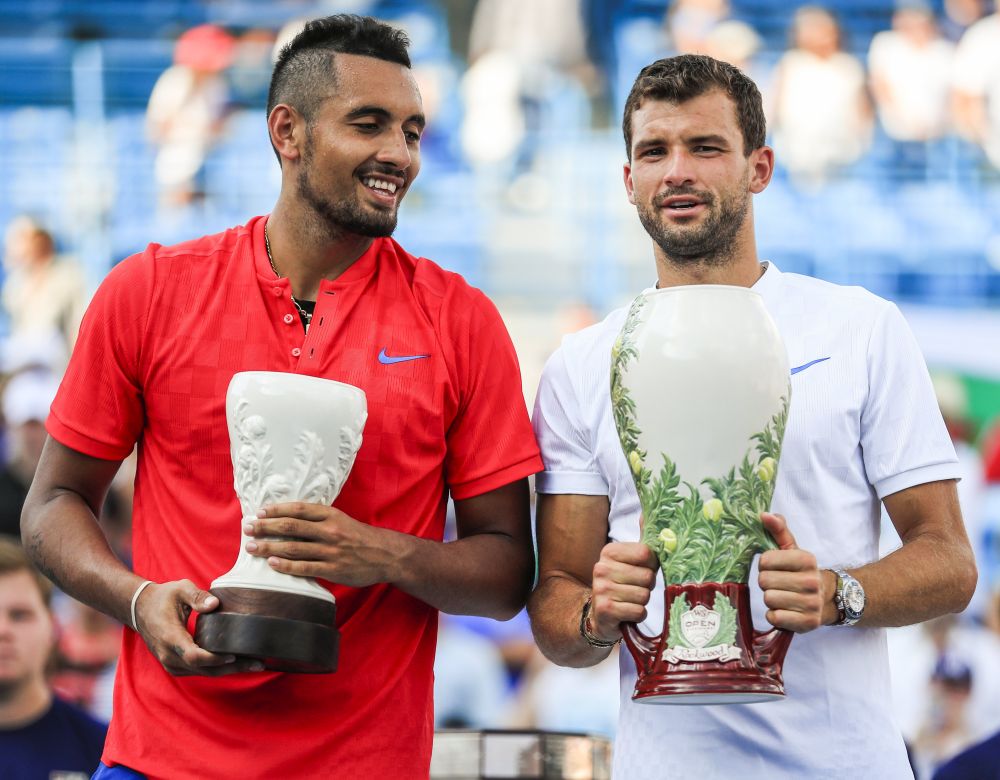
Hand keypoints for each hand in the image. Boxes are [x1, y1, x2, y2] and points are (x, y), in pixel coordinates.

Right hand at [133, 580, 263, 675]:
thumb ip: (197, 596)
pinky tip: (238, 663)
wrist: (140, 609)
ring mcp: (171, 663)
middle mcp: (169, 656)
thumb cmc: (163, 597)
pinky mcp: (176, 665)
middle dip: (232, 668)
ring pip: (203, 673)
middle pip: (204, 669)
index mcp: (170, 637)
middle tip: (259, 663)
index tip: (234, 655)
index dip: (215, 659)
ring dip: (228, 670)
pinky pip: (199, 671)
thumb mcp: (180, 589)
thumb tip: (215, 604)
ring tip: (255, 664)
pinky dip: (218, 668)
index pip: (194, 656)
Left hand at [245, 502, 396, 587]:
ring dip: (269, 546)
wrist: (385, 554)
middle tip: (248, 528)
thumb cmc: (359, 537)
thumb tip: (289, 518)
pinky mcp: (333, 569)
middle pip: (291, 527)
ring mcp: (331, 551)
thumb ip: (319, 519)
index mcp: (331, 515)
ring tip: (252, 547)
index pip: (298, 509)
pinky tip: (272, 563)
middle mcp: (330, 530)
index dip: (277, 510)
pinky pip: (304, 568)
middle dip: (266, 527)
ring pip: (294, 548)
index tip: (260, 512)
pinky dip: (286, 565)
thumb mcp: (342, 520)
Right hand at [588, 542, 657, 642]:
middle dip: (648, 586)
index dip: (652, 565)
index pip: (645, 553)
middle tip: (636, 589)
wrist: (600, 616)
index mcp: (609, 552)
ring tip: (630, 601)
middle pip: (647, 576)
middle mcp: (601, 568)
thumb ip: (641, 540)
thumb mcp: (629, 561)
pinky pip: (639, 611)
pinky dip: (638, 615)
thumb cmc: (621, 585)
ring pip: (644, 595)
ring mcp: (601, 589)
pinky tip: (627, 612)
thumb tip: (645, 513)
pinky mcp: (605, 609)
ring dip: (643, 602)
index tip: (643, 570)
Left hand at [758, 512, 827, 632]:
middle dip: (767, 582)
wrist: (827, 599)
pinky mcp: (808, 623)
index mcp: (807, 559)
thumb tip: (764, 514)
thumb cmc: (801, 571)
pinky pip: (774, 617)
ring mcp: (811, 604)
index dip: (765, 564)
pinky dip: (775, 615)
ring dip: (771, 599)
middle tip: (779, 583)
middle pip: (764, 581)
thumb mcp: (792, 549)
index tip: (775, 567)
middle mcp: (812, 581)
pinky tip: (786, 610)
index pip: (765, 560)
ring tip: (783, 596)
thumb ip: (778, 530)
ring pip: (768, 599)